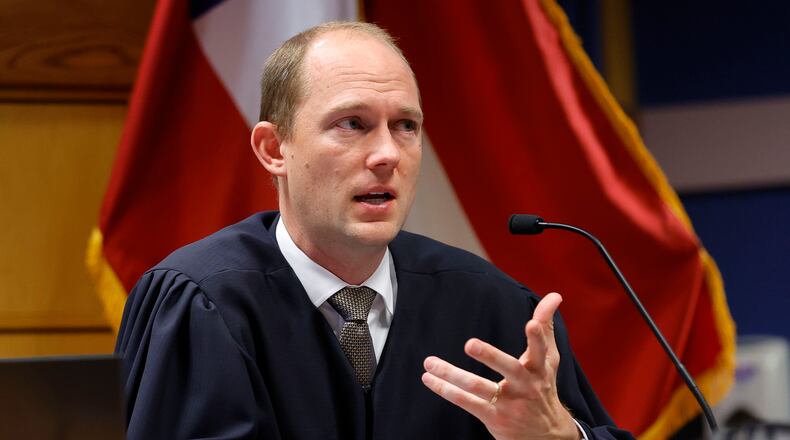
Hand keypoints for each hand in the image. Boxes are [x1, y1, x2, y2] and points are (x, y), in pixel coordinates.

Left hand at [421, 292, 579, 439]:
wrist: (547, 435)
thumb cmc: (543, 386)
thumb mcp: (549, 359)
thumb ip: (545, 327)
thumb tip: (554, 295)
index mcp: (540, 368)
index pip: (540, 350)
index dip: (537, 338)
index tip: (531, 324)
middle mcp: (526, 385)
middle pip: (509, 369)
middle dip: (490, 356)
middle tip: (470, 344)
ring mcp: (510, 403)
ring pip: (478, 387)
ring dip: (451, 374)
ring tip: (430, 362)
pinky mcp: (494, 418)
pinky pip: (467, 403)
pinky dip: (446, 390)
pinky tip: (430, 379)